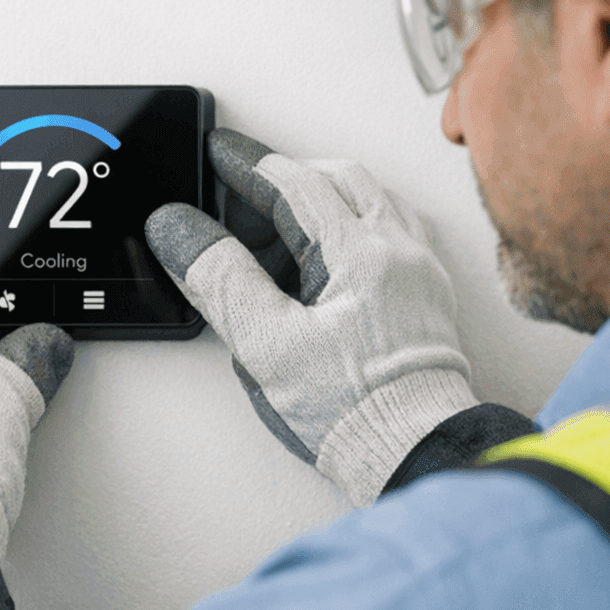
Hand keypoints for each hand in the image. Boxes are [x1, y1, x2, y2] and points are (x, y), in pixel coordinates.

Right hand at [145, 130, 476, 505]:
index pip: (295, 183)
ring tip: (281, 230)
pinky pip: (393, 229)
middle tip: (240, 201)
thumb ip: (221, 279)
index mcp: (360, 254)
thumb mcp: (266, 346)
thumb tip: (180, 229)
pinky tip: (334, 252)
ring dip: (324, 199)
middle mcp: (398, 251)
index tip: (217, 156)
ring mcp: (420, 271)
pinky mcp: (428, 295)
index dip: (248, 166)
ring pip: (371, 200)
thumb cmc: (352, 411)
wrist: (415, 452)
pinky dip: (356, 223)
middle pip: (339, 179)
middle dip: (285, 181)